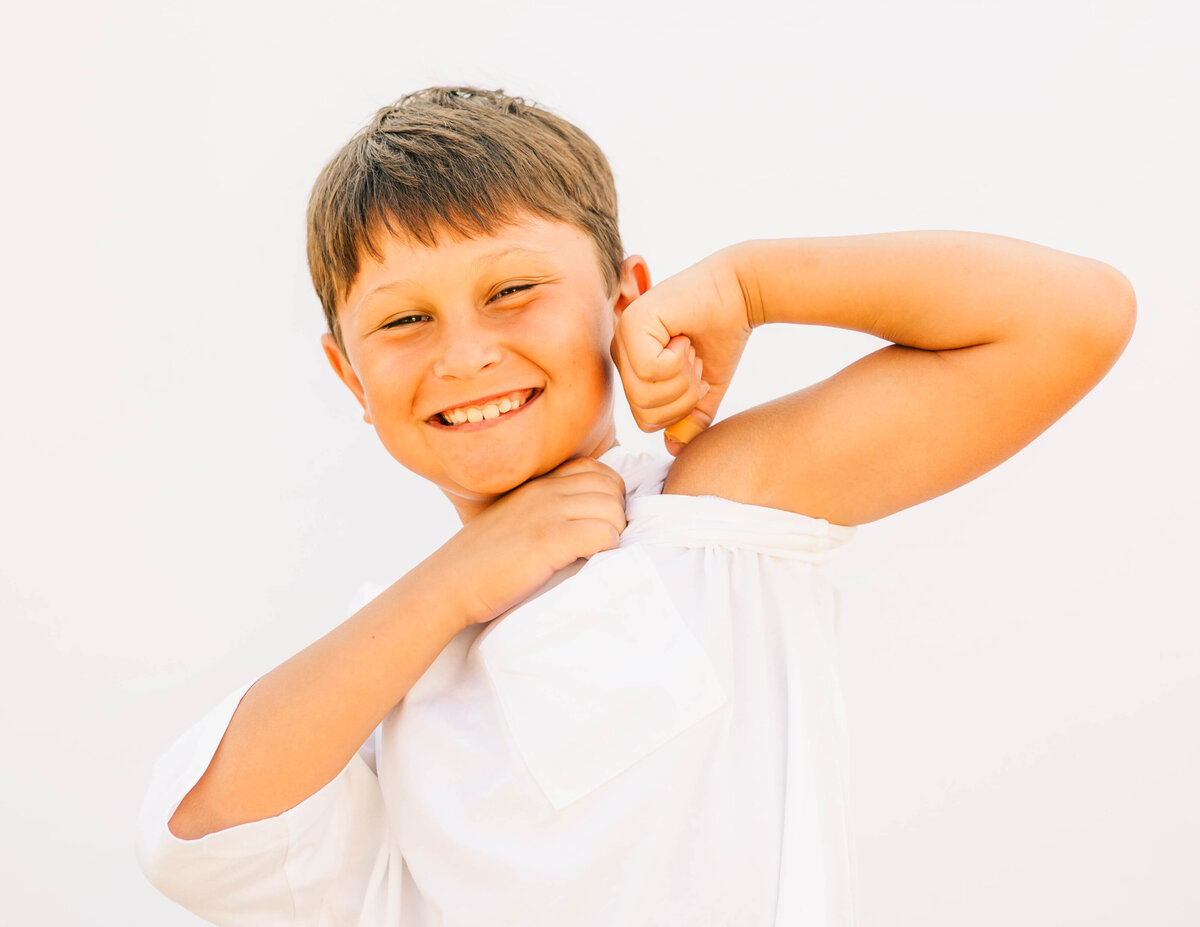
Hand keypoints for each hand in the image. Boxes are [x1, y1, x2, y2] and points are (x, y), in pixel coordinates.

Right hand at [435, 456, 626, 625]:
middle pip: (611, 485)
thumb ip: (541, 511)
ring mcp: (547, 513)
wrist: (448, 582)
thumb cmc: (479, 562)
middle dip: (617, 513)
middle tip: (603, 540)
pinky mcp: (549, 540)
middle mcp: (544, 492)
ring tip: (597, 553)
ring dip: (614, 533)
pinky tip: (590, 560)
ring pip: (612, 509)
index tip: (599, 521)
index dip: (608, 494)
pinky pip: (603, 533)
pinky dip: (607, 549)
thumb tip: (578, 522)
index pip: (593, 468)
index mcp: (536, 485)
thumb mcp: (512, 520)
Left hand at [610, 249, 753, 454]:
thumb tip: (674, 450)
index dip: (681, 409)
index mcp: (632, 369)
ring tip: (689, 349)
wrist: (739, 293)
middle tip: (695, 363)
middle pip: (644, 413)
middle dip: (683, 397)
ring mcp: (622, 336)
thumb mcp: (705, 390)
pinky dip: (678, 361)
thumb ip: (689, 420)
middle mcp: (621, 352)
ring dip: (682, 378)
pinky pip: (650, 370)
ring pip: (645, 394)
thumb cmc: (721, 337)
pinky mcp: (632, 322)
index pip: (646, 421)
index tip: (695, 375)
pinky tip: (683, 337)